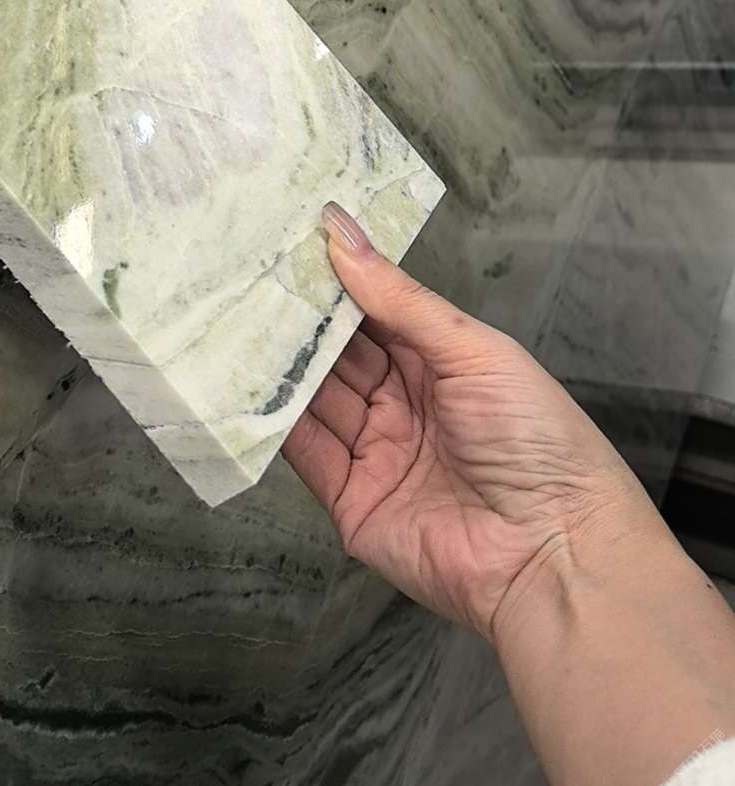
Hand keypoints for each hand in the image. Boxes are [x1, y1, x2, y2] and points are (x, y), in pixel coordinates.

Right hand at [284, 202, 654, 640]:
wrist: (553, 553)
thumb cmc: (532, 437)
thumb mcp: (472, 351)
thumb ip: (399, 299)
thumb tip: (340, 232)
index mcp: (441, 363)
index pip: (375, 313)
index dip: (336, 282)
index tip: (286, 245)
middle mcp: (405, 404)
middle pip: (340, 355)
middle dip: (300, 321)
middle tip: (245, 277)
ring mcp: (376, 454)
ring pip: (315, 399)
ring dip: (280, 366)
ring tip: (231, 320)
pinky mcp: (351, 502)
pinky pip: (306, 455)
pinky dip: (275, 421)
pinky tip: (246, 385)